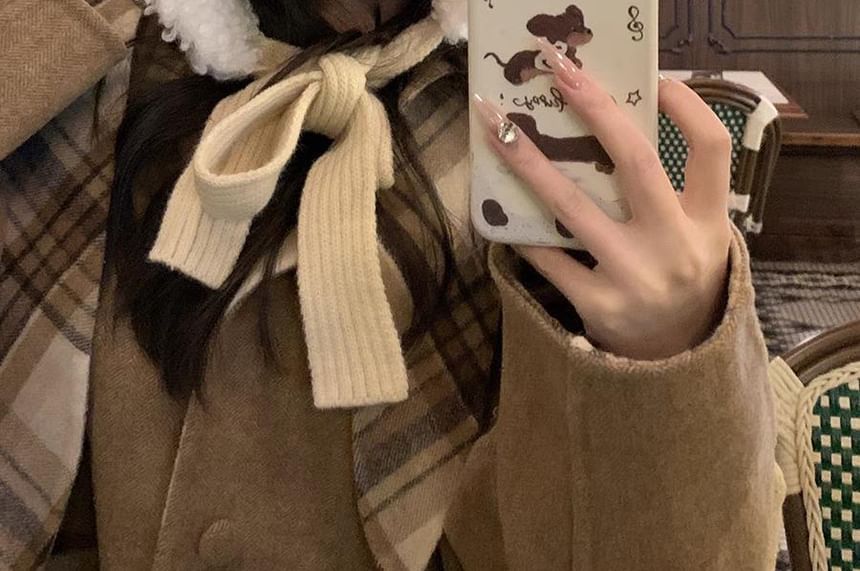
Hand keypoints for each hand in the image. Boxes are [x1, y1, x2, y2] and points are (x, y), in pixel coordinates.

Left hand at [472, 40, 733, 360]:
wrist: (676, 361)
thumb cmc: (679, 282)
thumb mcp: (694, 237)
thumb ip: (671, 193)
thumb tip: (610, 128)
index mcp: (708, 224)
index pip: (712, 150)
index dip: (688, 108)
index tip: (657, 78)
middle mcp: (676, 247)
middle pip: (637, 163)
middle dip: (596, 109)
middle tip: (559, 71)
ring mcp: (635, 278)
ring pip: (573, 206)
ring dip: (529, 161)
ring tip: (495, 127)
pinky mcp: (598, 306)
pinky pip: (549, 256)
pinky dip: (523, 229)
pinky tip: (501, 206)